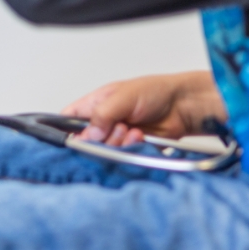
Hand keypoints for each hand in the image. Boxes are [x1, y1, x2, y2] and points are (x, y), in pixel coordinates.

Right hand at [61, 71, 226, 145]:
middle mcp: (103, 121)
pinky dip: (130, 149)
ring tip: (132, 130)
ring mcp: (117, 136)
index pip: (68, 119)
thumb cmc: (154, 91)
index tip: (74, 139)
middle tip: (115, 128)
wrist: (183, 107)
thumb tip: (90, 133)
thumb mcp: (124, 96)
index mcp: (95, 103)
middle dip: (100, 139)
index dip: (65, 131)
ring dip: (118, 143)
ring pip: (105, 151)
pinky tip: (140, 137)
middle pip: (87, 141)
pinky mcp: (131, 149)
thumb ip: (103, 113)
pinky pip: (122, 157)